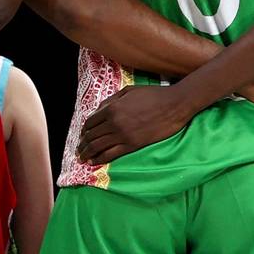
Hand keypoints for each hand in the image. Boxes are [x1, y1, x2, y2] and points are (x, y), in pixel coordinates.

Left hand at [77, 85, 194, 164]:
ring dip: (87, 153)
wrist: (175, 104)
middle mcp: (114, 122)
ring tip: (82, 158)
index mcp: (112, 108)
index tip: (82, 135)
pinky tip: (94, 162)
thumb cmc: (154, 95)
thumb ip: (111, 100)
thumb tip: (98, 110)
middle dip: (82, 144)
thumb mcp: (129, 91)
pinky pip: (111, 154)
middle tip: (79, 149)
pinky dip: (99, 159)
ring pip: (97, 146)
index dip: (83, 130)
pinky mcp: (132, 145)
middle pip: (91, 136)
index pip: (90, 122)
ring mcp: (123, 135)